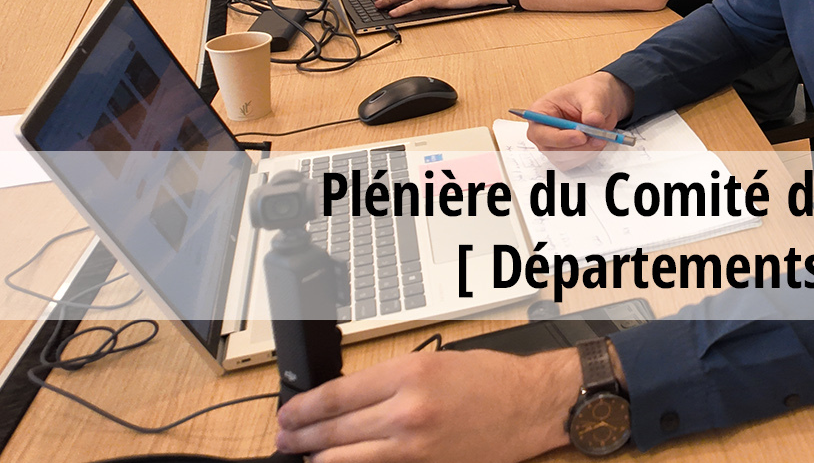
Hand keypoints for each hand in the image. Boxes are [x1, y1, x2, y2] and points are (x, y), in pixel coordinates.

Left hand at [277, 347, 574, 462]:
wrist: (529, 405)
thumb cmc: (490, 379)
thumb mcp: (435, 361)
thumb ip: (389, 379)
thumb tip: (348, 397)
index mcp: (409, 373)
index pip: (337, 395)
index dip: (304, 407)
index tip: (289, 412)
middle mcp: (407, 410)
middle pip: (335, 429)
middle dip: (301, 435)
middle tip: (284, 435)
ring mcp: (414, 446)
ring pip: (346, 458)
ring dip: (318, 457)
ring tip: (303, 453)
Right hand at [524, 73, 636, 167]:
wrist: (602, 101)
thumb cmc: (589, 92)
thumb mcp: (592, 94)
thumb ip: (592, 108)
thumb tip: (593, 121)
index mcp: (540, 111)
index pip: (540, 132)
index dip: (559, 138)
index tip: (581, 137)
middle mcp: (544, 131)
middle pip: (551, 150)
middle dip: (576, 147)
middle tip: (598, 138)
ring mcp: (554, 144)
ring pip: (564, 159)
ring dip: (585, 151)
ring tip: (600, 135)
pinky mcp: (567, 153)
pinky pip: (575, 162)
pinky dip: (589, 154)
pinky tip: (597, 140)